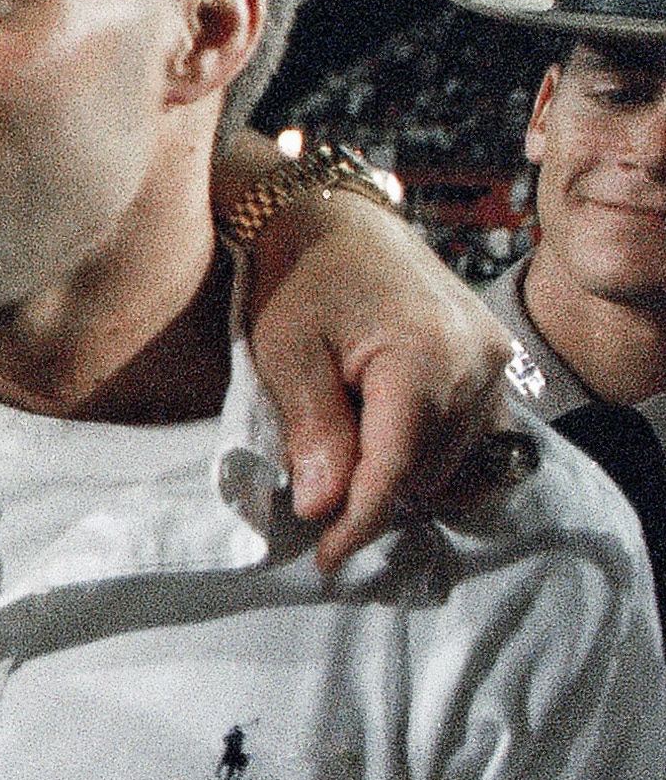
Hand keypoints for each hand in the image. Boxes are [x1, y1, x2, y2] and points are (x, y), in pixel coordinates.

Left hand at [237, 191, 514, 571]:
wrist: (336, 220)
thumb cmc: (299, 281)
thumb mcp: (287, 355)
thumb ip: (314, 431)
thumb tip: (323, 505)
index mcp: (423, 358)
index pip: (397, 469)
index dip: (359, 522)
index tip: (324, 559)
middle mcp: (475, 363)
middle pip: (431, 472)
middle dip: (377, 504)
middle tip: (320, 517)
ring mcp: (493, 360)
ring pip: (459, 460)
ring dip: (406, 483)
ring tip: (347, 481)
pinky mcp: (493, 359)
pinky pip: (478, 433)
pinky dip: (435, 457)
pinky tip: (389, 456)